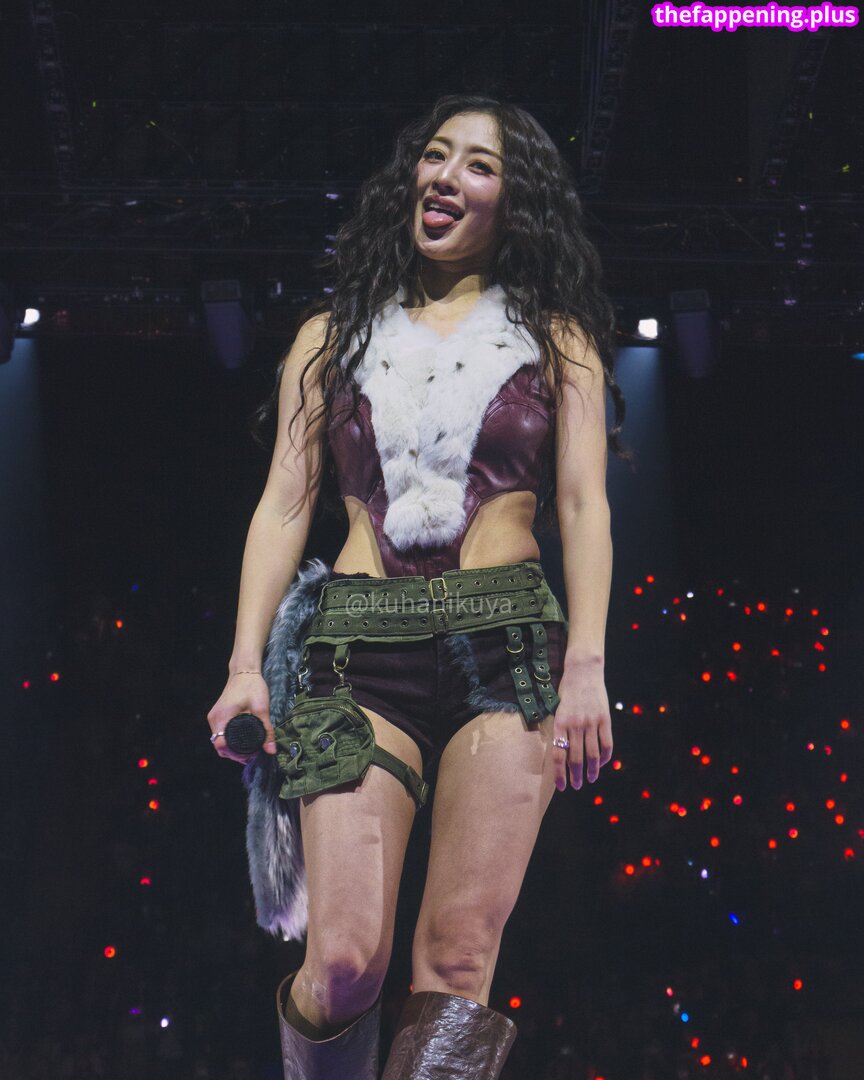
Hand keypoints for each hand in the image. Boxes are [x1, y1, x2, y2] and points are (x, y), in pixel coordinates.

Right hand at [206, 673, 276, 764]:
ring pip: (220, 741)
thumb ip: (266, 730)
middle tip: (253, 755)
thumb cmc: (252, 686)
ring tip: (250, 750)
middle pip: (220, 746)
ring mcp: (214, 718)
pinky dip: (230, 740)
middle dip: (235, 754)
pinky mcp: (218, 716)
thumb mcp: (262, 708)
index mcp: (221, 718)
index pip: (221, 745)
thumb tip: (271, 751)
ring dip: (232, 748)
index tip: (249, 756)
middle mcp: (214, 719)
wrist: (244, 671)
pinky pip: (221, 734)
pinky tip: (243, 742)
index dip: (234, 754)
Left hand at [550, 671, 612, 790]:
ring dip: (591, 771)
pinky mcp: (604, 719)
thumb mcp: (557, 709)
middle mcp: (575, 725)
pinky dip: (605, 757)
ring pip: (593, 754)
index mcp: (560, 723)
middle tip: (576, 786)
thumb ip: (560, 730)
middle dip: (576, 776)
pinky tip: (602, 763)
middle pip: (576, 758)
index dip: (559, 774)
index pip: (558, 755)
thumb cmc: (567, 691)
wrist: (583, 672)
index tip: (562, 786)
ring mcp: (591, 722)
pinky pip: (607, 743)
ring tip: (590, 779)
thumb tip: (561, 754)